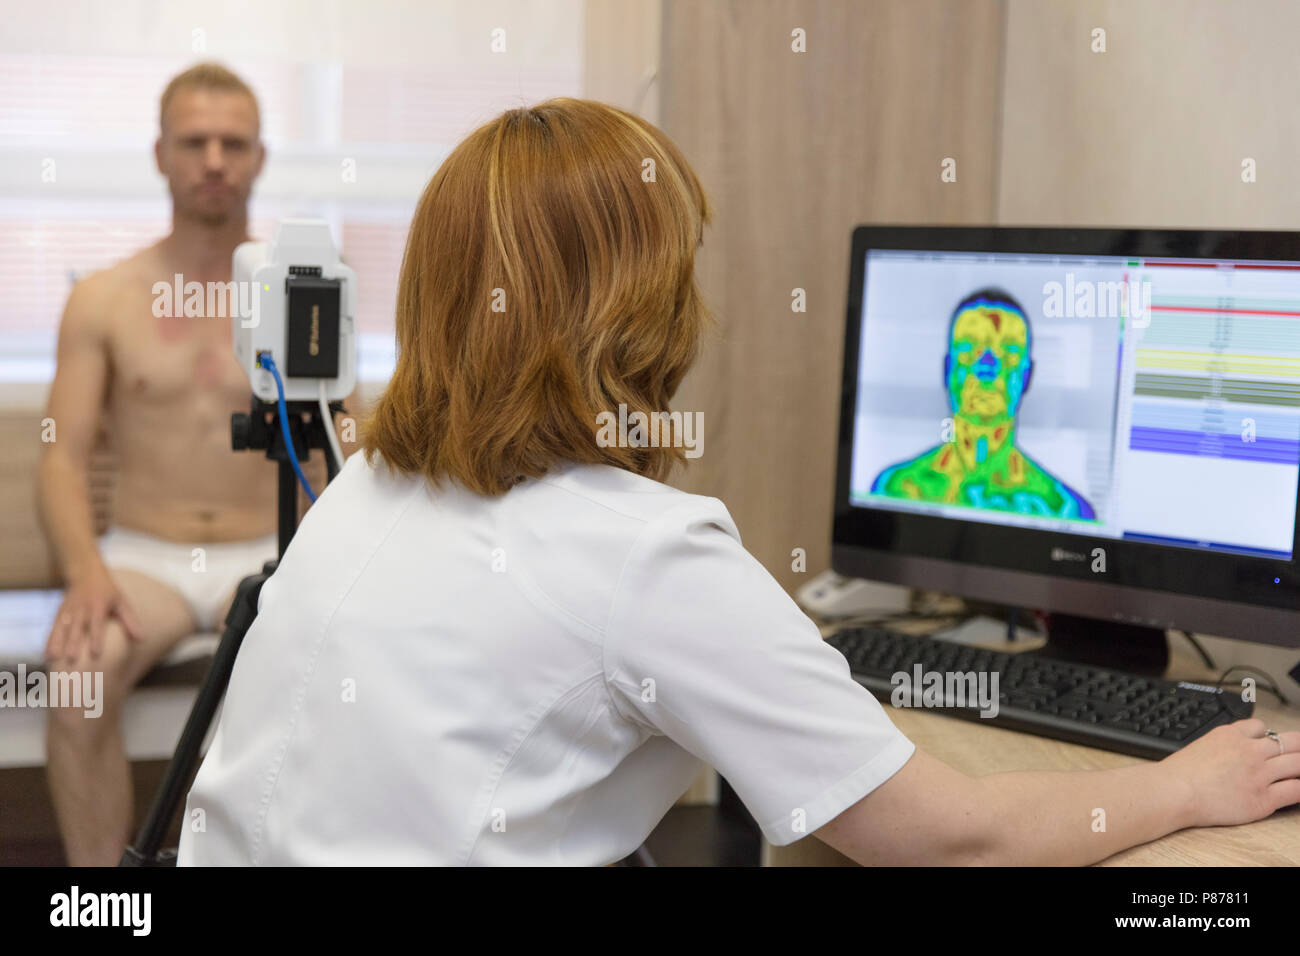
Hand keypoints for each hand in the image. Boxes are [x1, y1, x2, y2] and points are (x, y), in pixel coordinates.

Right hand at [44, 564, 142, 663]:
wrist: (86, 572)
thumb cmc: (108, 591)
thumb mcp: (122, 601)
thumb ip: (130, 620)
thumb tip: (141, 640)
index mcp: (98, 606)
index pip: (96, 624)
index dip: (96, 639)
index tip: (95, 654)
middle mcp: (81, 608)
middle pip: (76, 628)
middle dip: (73, 643)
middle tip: (72, 660)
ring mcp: (68, 610)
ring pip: (61, 628)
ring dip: (57, 643)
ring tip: (54, 659)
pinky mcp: (59, 612)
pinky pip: (53, 627)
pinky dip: (49, 640)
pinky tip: (46, 655)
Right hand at [1162, 718, 1299, 827]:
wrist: (1175, 791)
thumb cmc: (1179, 773)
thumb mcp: (1200, 744)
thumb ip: (1221, 744)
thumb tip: (1228, 751)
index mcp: (1231, 734)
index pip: (1261, 727)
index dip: (1267, 736)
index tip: (1269, 744)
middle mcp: (1250, 751)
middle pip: (1289, 742)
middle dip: (1298, 745)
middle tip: (1299, 752)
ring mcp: (1259, 774)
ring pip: (1297, 764)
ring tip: (1299, 770)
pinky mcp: (1264, 799)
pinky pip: (1296, 790)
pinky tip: (1299, 788)